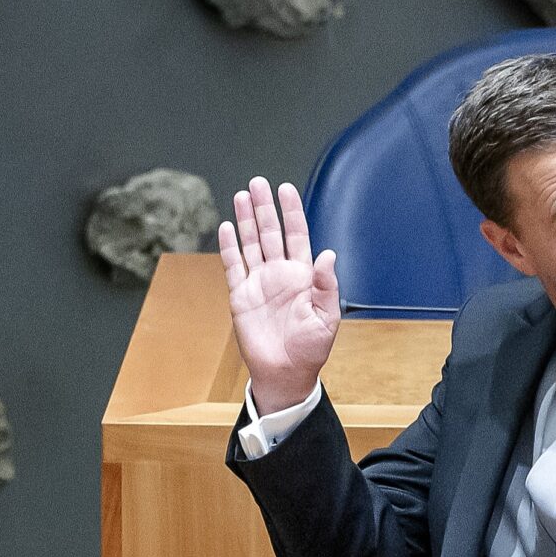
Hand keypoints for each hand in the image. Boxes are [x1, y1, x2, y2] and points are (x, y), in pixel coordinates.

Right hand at [217, 177, 340, 414]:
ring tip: (241, 196)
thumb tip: (328, 254)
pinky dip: (229, 247)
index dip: (291, 212)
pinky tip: (227, 228)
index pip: (296, 235)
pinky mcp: (241, 296)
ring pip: (250, 244)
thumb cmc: (311, 349)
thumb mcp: (327, 317)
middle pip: (270, 232)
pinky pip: (233, 267)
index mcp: (303, 276)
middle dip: (264, 207)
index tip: (285, 189)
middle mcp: (279, 274)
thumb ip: (327, 285)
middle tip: (257, 183)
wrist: (286, 373)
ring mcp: (259, 283)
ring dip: (246, 220)